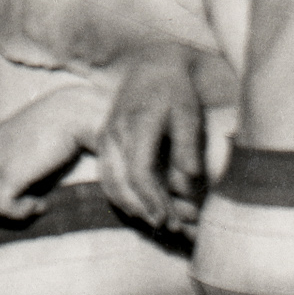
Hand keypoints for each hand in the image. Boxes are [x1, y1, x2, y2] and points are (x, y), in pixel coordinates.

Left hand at [0, 84, 105, 219]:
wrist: (71, 115)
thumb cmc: (54, 133)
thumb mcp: (21, 149)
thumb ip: (8, 169)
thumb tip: (4, 204)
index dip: (1, 199)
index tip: (26, 195)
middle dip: (8, 208)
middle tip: (34, 202)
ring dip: (17, 212)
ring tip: (39, 202)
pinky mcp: (11, 174)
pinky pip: (6, 208)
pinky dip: (24, 212)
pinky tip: (42, 203)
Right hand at [99, 51, 206, 231]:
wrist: (152, 67)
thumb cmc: (176, 91)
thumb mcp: (189, 112)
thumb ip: (188, 144)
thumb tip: (190, 178)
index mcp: (137, 124)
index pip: (140, 171)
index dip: (153, 198)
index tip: (168, 218)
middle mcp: (115, 132)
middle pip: (122, 181)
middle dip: (142, 208)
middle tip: (166, 226)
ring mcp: (106, 136)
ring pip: (109, 180)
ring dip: (129, 205)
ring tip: (152, 219)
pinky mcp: (103, 140)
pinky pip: (105, 173)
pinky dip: (118, 194)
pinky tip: (136, 205)